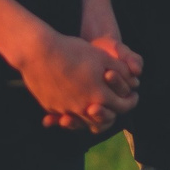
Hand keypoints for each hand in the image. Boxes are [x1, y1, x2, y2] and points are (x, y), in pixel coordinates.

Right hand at [15, 26, 137, 132]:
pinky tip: (75, 98)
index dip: (131, 101)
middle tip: (117, 101)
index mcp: (100, 96)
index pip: (123, 107)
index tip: (133, 95)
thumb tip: (133, 81)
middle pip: (104, 117)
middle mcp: (82, 107)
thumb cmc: (73, 51)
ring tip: (97, 101)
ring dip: (93, 112)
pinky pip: (65, 113)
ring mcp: (64, 109)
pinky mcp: (50, 106)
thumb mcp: (103, 57)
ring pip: (84, 118)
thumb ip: (121, 71)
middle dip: (114, 109)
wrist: (36, 52)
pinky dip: (72, 110)